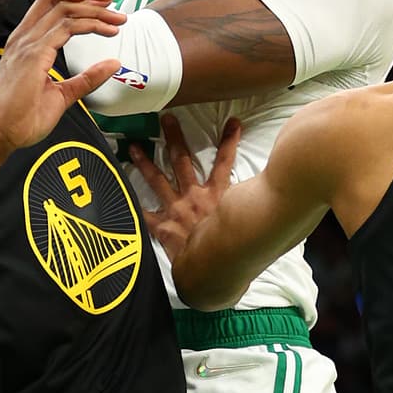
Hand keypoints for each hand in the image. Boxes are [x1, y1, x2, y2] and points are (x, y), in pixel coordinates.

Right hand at [0, 0, 125, 153]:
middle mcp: (24, 37)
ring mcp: (27, 44)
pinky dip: (90, 24)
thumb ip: (86, 78)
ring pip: (64, 9)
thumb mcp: (62, 95)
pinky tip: (107, 31)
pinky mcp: (33, 55)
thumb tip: (113, 64)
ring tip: (117, 18)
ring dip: (95, 10)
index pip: (51, 4)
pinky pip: (66, 28)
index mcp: (25, 42)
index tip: (104, 2)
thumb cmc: (21, 119)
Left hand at [129, 115, 242, 262]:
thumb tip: (274, 203)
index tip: (233, 121)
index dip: (229, 140)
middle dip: (174, 138)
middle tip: (165, 118)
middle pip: (183, 160)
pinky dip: (132, 205)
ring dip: (145, 162)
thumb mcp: (246, 227)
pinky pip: (144, 214)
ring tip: (133, 145)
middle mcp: (194, 198)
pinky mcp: (163, 227)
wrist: (213, 274)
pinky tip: (118, 194)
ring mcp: (176, 210)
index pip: (225, 161)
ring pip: (158, 180)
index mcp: (217, 196)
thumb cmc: (232, 253)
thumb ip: (248, 211)